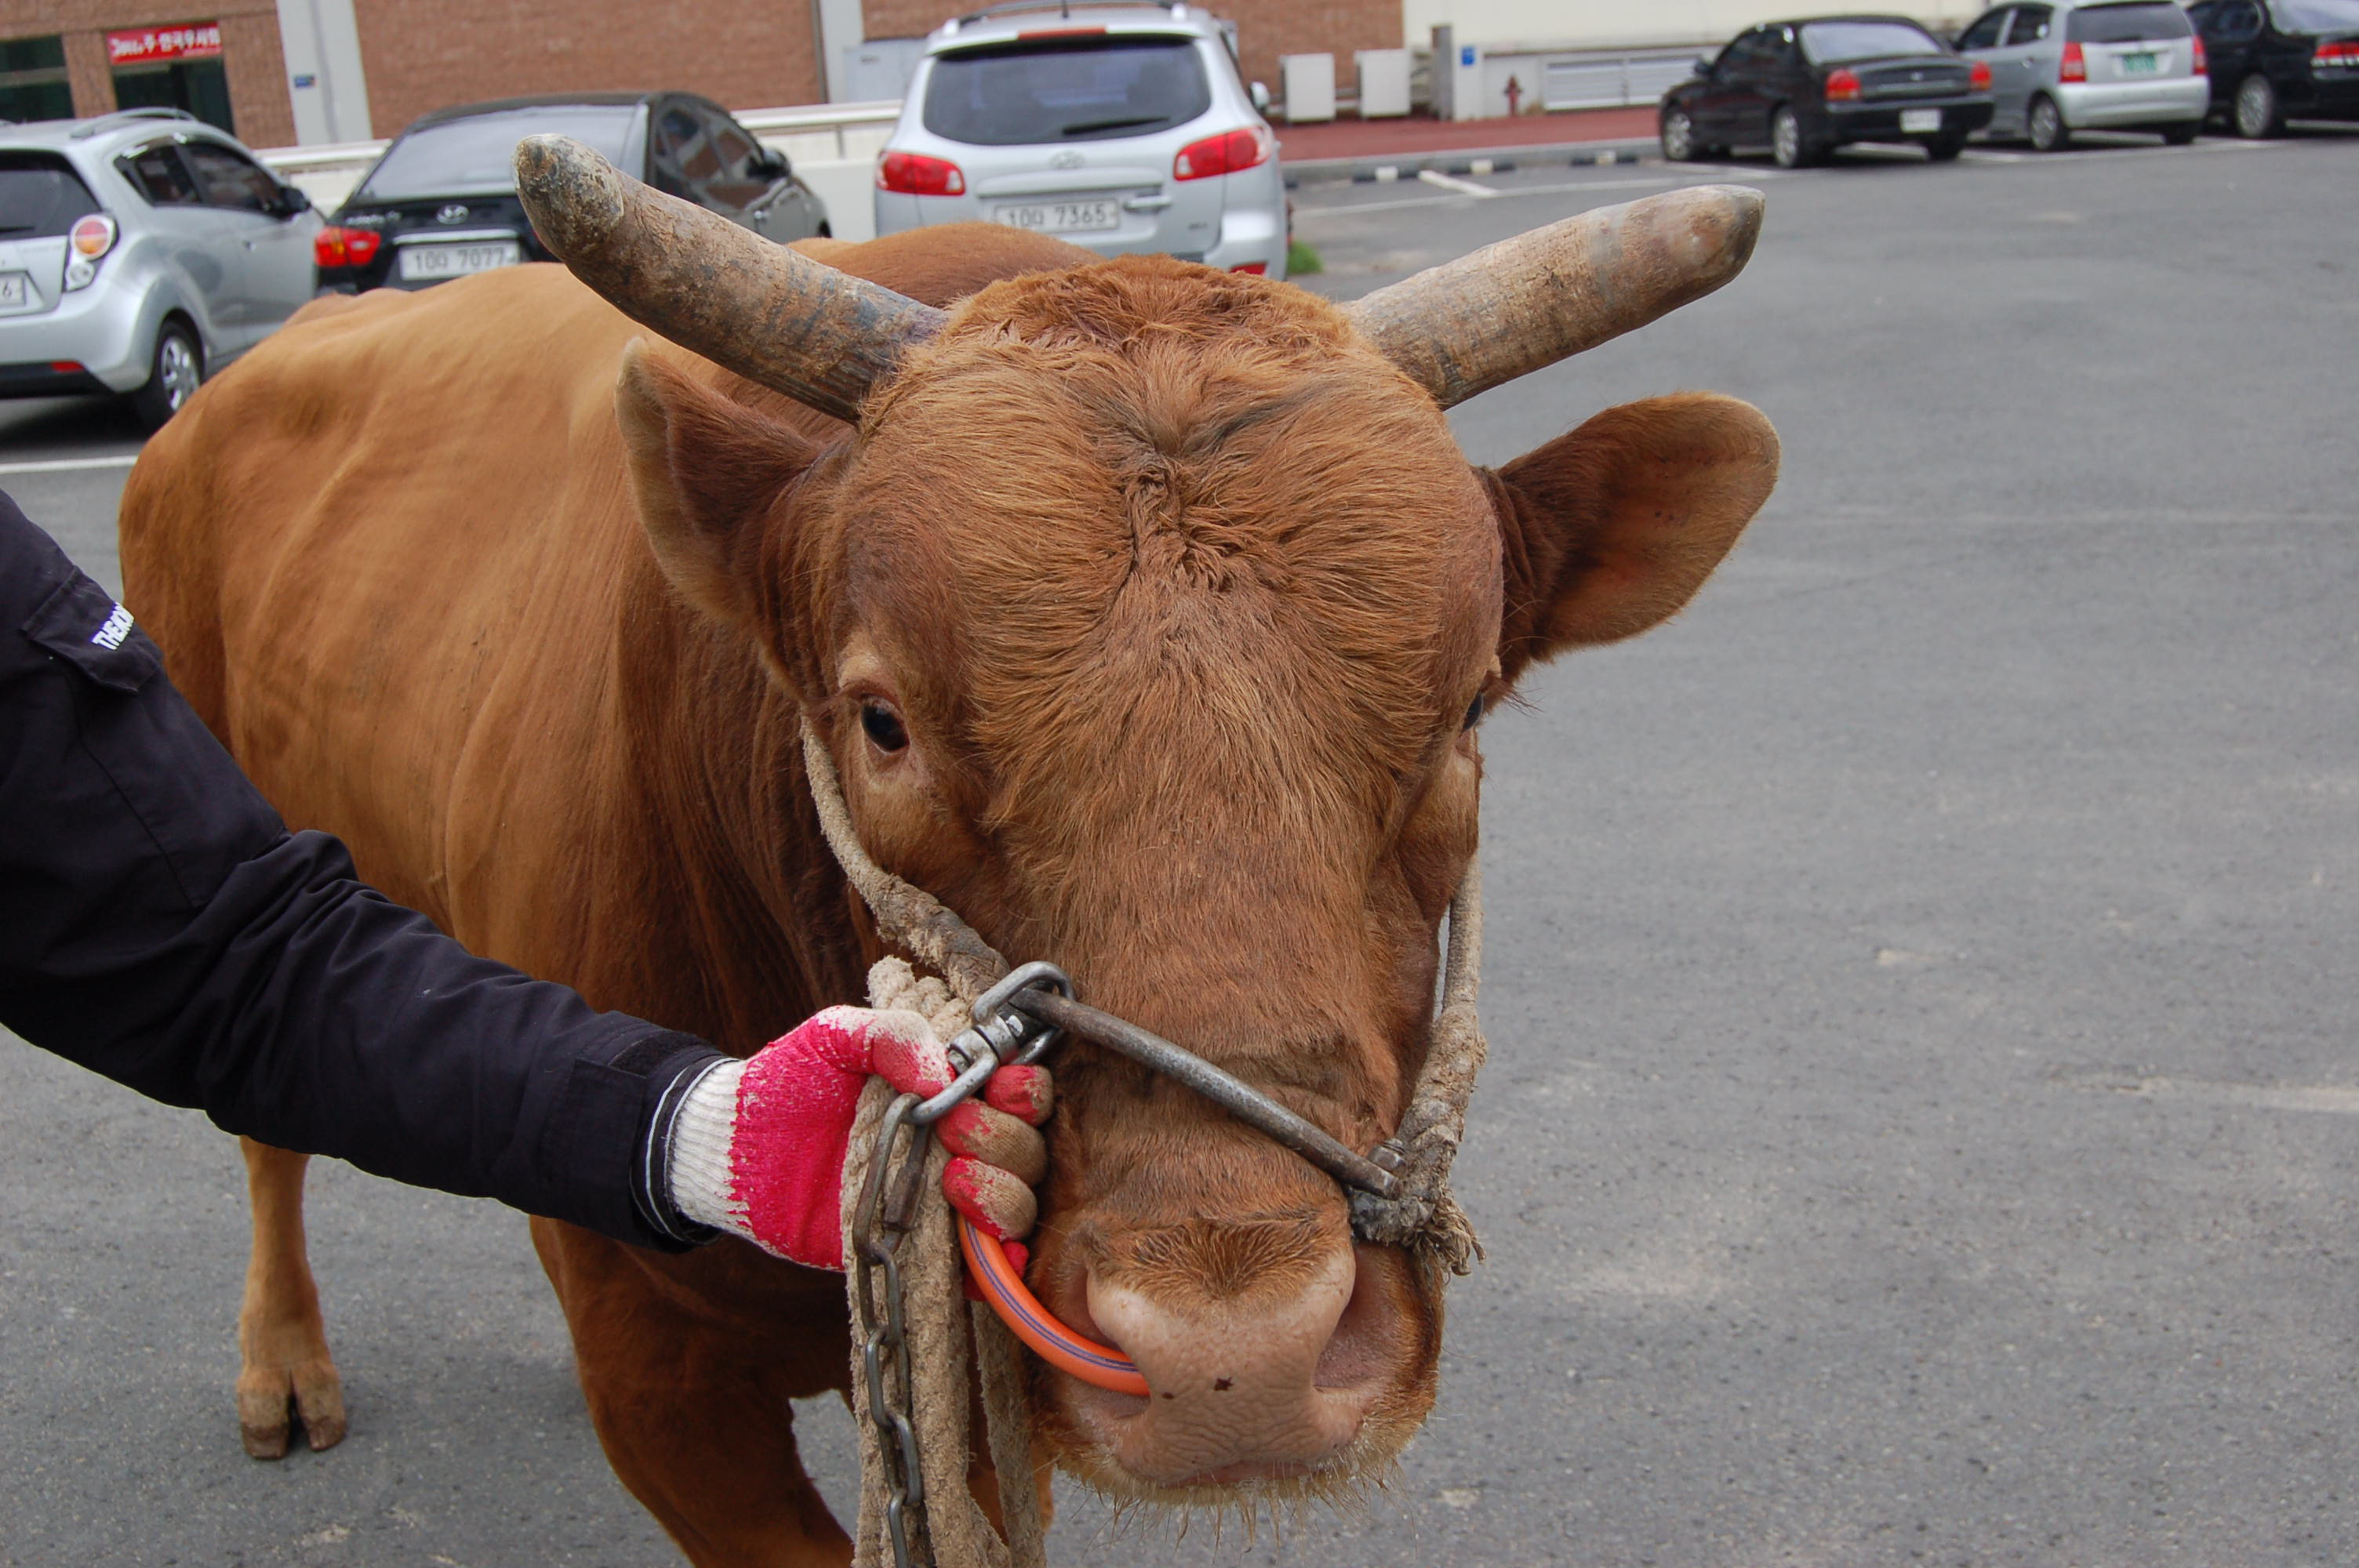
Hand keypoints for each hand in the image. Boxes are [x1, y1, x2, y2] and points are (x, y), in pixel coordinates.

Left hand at [666, 1007, 1052, 1270]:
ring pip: (1017, 1207)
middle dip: (1003, 1139)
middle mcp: (957, 1147)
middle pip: (1028, 1152)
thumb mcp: (834, 1037)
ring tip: (953, 1180)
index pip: (1022, 1093)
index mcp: (949, 1091)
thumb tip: (943, 1072)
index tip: (994, 1088)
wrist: (732, 1150)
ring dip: (1003, 1195)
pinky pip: (979, 1271)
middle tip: (951, 1128)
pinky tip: (991, 1252)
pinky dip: (1000, 1267)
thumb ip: (890, 1035)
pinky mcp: (917, 1250)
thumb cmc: (786, 1084)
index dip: (1023, 1091)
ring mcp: (940, 1202)